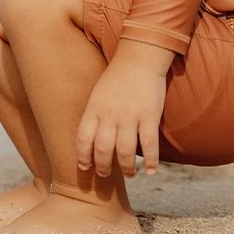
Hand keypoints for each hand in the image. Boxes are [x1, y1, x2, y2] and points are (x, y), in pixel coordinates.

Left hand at [76, 41, 173, 176]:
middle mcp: (109, 114)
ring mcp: (130, 116)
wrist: (138, 58)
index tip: (84, 167)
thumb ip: (94, 114)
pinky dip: (150, 161)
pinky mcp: (149, 116)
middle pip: (102, 149)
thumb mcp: (97, 93)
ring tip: (129, 174)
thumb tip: (91, 138)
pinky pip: (149, 145)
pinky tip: (150, 171)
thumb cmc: (116, 77)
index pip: (82, 138)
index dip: (82, 156)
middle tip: (105, 175)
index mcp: (94, 108)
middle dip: (102, 167)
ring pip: (124, 151)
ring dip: (126, 168)